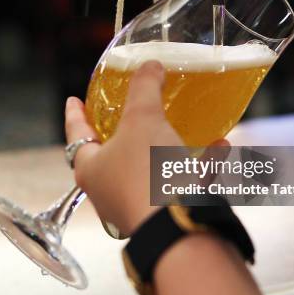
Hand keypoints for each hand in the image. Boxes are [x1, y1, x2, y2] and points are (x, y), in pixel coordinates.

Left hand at [64, 61, 226, 236]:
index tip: (73, 99)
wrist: (179, 229)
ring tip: (181, 125)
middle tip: (128, 114)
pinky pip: (182, 183)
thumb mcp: (143, 120)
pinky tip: (220, 146)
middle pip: (112, 154)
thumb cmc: (148, 174)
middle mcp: (109, 190)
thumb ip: (144, 88)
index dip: (75, 113)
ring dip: (169, 146)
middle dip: (124, 132)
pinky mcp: (166, 215)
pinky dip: (199, 164)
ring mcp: (138, 205)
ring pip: (151, 169)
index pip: (76, 133)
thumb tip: (149, 65)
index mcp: (91, 168)